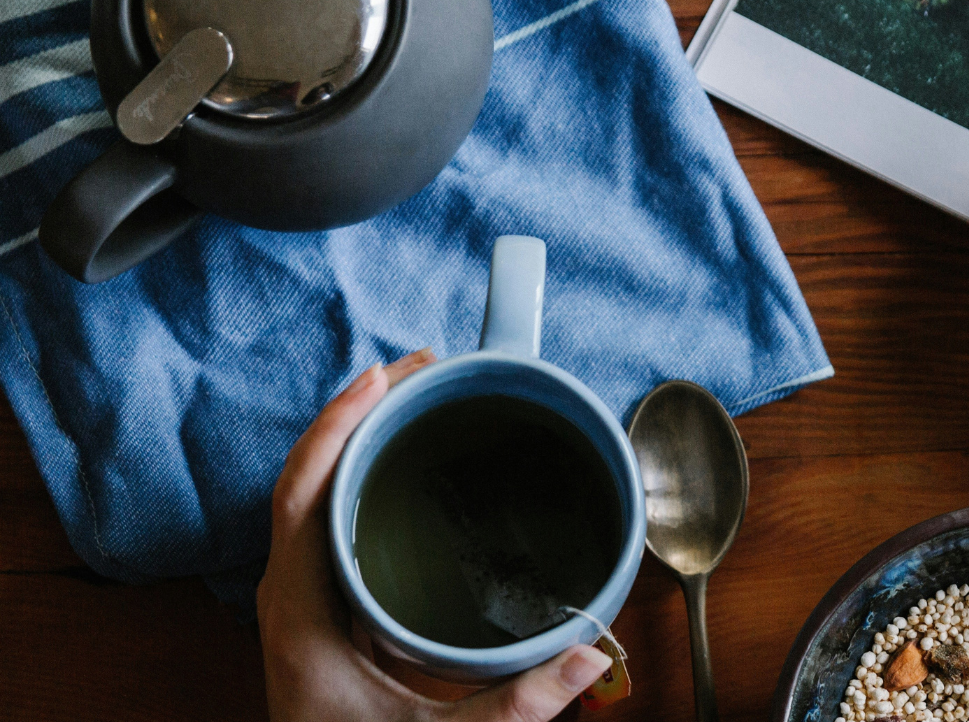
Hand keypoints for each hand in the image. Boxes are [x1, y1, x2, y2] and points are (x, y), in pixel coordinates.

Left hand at [258, 349, 611, 721]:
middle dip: (362, 410)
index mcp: (300, 615)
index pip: (299, 495)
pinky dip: (367, 472)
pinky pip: (335, 517)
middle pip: (309, 475)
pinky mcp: (328, 604)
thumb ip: (516, 703)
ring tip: (421, 394)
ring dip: (364, 436)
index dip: (335, 426)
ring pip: (319, 492)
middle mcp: (293, 594)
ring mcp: (306, 597)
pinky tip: (408, 458)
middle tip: (426, 367)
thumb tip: (588, 655)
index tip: (380, 377)